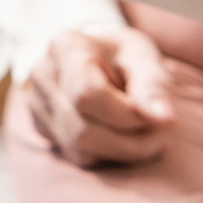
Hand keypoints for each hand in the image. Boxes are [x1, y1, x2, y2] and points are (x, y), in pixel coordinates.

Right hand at [26, 28, 174, 167]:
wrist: (97, 56)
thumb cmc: (124, 55)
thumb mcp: (144, 57)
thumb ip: (155, 86)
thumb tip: (167, 120)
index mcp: (65, 46)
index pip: (88, 94)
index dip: (128, 116)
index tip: (162, 119)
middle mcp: (42, 74)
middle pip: (83, 128)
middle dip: (131, 141)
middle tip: (159, 134)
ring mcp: (35, 102)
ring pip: (79, 148)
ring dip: (121, 152)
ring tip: (144, 136)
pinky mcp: (40, 126)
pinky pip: (76, 156)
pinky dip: (107, 155)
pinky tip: (121, 138)